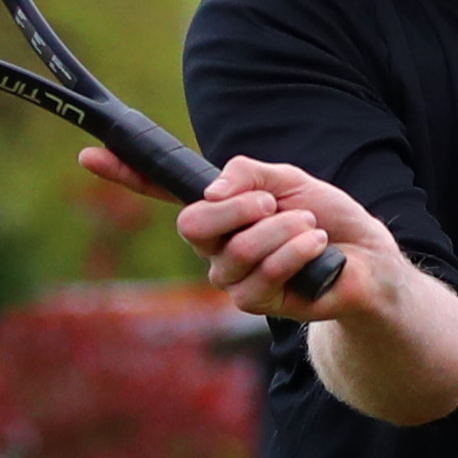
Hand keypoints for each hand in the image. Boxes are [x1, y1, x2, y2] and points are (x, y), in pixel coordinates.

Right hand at [89, 150, 385, 320]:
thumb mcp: (287, 179)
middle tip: (270, 204)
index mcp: (217, 208)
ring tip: (309, 227)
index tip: (89, 154)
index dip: (124, 173)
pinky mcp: (254, 302)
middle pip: (190, 224)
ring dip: (279, 231)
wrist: (367, 260)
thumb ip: (247, 174)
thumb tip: (212, 192)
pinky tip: (315, 246)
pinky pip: (258, 276)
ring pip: (232, 251)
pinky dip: (293, 252)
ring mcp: (230, 276)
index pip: (160, 189)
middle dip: (235, 208)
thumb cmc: (326, 218)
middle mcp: (213, 244)